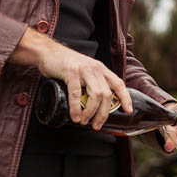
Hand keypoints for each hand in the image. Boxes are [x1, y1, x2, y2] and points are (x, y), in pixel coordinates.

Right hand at [10, 27, 131, 127]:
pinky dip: (76, 108)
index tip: (128, 110)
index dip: (125, 97)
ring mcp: (84, 70)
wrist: (48, 52)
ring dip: (91, 112)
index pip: (118, 83)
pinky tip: (75, 116)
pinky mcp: (71, 72)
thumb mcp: (84, 71)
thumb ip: (91, 82)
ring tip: (85, 122)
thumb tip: (94, 104)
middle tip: (97, 125)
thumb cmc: (66, 64)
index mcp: (101, 69)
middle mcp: (96, 69)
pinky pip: (77, 94)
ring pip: (96, 95)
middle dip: (104, 113)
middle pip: (107, 94)